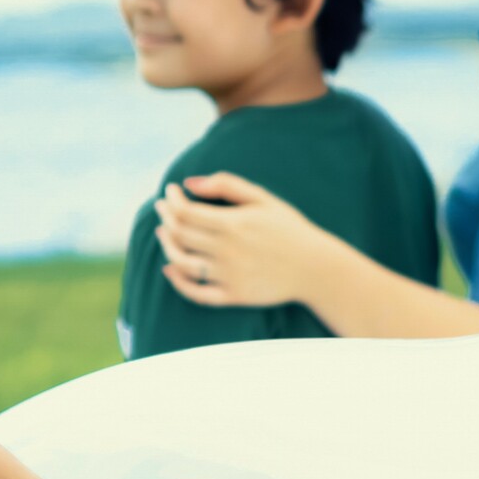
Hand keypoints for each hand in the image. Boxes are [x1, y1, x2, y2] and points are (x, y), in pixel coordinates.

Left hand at [155, 171, 333, 307]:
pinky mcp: (233, 296)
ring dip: (166, 246)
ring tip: (163, 233)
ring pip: (181, 262)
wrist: (316, 268)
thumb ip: (226, 185)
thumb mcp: (263, 198)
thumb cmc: (289, 228)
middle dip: (165, 218)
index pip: (185, 212)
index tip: (169, 191)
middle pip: (179, 235)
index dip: (171, 200)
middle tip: (162, 208)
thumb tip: (189, 183)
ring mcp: (229, 275)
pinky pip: (196, 293)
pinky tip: (170, 269)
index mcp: (233, 224)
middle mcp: (227, 251)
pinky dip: (178, 282)